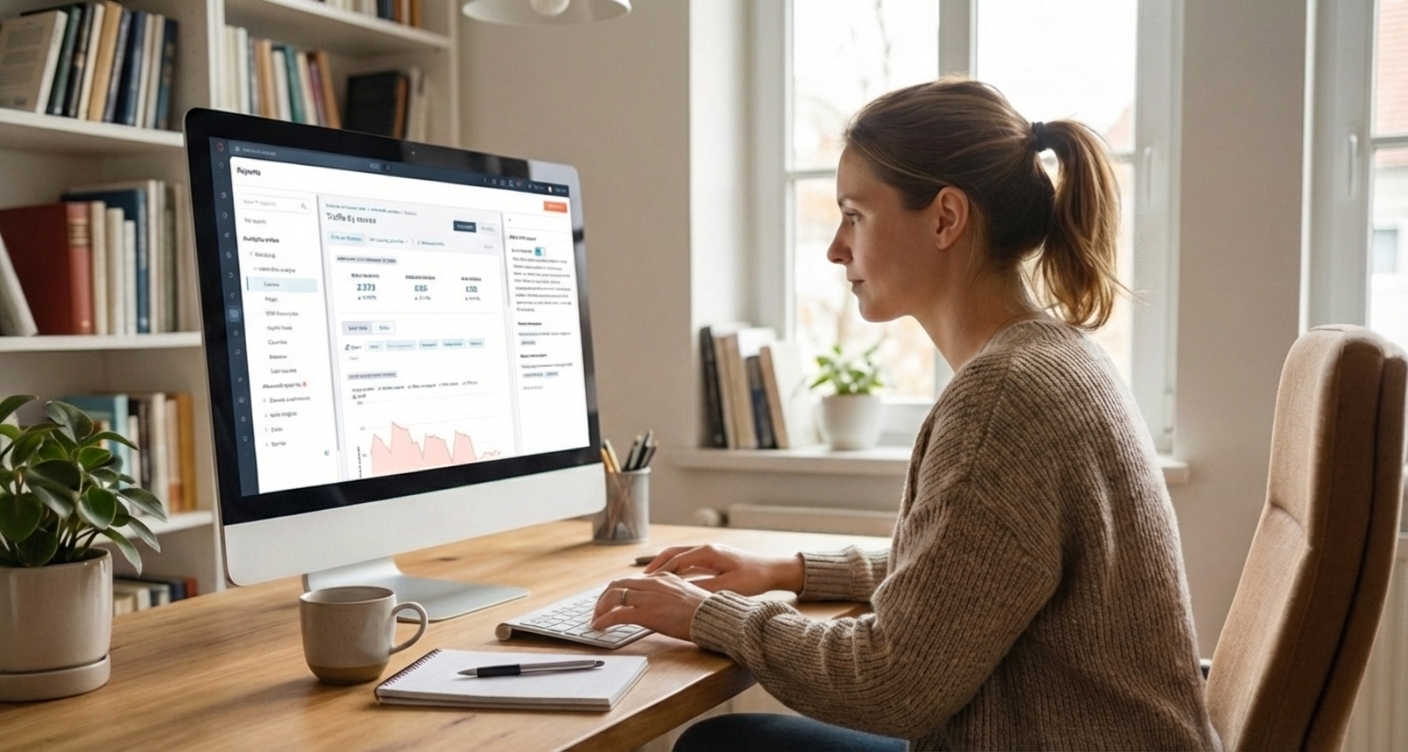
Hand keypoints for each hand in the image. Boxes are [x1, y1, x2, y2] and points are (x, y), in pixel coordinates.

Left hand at [590, 572, 711, 640]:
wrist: (715, 618)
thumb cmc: (705, 612)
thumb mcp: (685, 595)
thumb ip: (668, 595)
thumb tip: (657, 605)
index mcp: (662, 577)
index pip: (630, 580)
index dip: (615, 591)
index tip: (610, 603)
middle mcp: (653, 583)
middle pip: (617, 585)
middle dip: (603, 599)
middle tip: (599, 612)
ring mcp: (650, 597)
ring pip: (614, 596)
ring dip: (600, 609)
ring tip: (596, 621)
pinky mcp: (648, 613)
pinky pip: (617, 615)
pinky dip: (604, 620)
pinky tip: (598, 627)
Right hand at [640, 544, 803, 596]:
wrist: (772, 570)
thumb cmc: (753, 578)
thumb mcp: (728, 587)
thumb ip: (704, 589)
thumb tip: (681, 594)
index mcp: (707, 553)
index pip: (675, 560)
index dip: (658, 572)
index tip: (644, 583)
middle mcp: (706, 549)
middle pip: (673, 554)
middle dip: (655, 566)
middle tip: (640, 580)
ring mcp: (709, 552)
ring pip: (679, 556)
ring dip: (664, 566)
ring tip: (650, 580)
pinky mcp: (713, 559)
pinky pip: (688, 561)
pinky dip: (675, 569)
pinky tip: (670, 581)